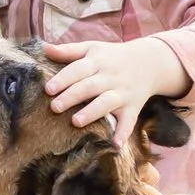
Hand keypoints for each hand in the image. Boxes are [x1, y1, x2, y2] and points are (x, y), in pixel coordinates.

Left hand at [44, 36, 189, 134]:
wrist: (150, 63)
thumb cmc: (112, 57)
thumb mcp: (92, 48)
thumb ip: (69, 51)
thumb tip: (45, 48)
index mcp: (98, 62)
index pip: (78, 69)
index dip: (63, 79)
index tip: (48, 89)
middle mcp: (110, 77)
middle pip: (89, 86)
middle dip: (72, 96)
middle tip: (55, 107)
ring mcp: (122, 93)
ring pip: (107, 103)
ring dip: (92, 112)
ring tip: (76, 122)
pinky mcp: (132, 108)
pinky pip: (129, 121)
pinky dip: (123, 133)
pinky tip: (115, 145)